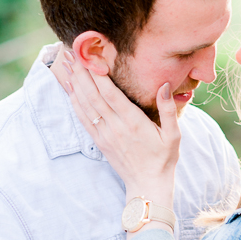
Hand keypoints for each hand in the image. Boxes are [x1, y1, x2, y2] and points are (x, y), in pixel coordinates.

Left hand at [55, 49, 179, 200]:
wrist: (148, 185)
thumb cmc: (164, 159)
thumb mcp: (174, 135)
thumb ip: (168, 109)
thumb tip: (164, 85)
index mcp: (134, 122)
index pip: (111, 94)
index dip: (99, 75)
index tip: (91, 57)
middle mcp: (116, 127)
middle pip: (94, 96)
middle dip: (82, 73)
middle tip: (72, 54)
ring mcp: (105, 135)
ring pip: (85, 105)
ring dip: (75, 84)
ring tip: (67, 65)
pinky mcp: (100, 142)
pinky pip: (84, 119)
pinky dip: (75, 102)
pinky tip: (70, 89)